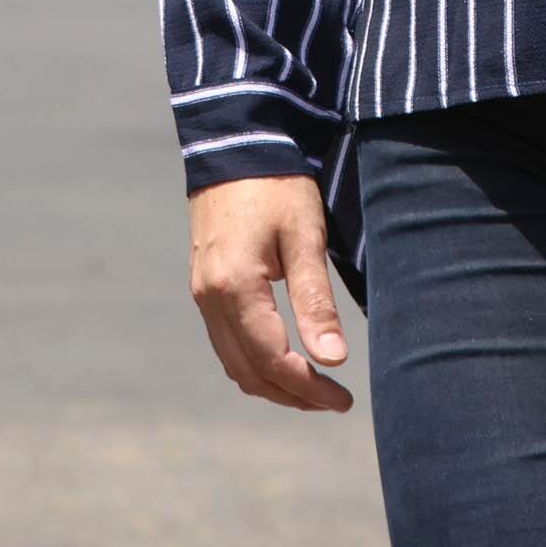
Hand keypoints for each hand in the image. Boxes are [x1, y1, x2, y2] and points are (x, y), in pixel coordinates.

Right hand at [187, 175, 352, 412]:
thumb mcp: (304, 239)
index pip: (272, 360)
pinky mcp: (203, 286)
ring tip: (314, 387)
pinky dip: (254, 363)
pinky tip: (285, 359)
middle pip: (249, 372)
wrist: (234, 146)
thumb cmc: (276, 187)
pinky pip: (225, 342)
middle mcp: (209, 298)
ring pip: (233, 362)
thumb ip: (315, 301)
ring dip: (272, 383)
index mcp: (235, 288)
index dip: (308, 388)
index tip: (343, 400)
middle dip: (292, 395)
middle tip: (334, 400)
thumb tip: (333, 359)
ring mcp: (201, 294)